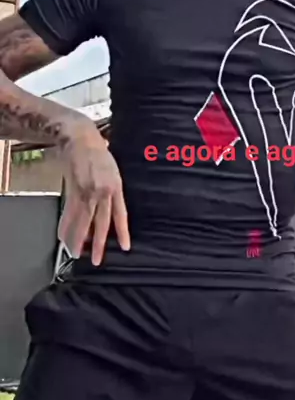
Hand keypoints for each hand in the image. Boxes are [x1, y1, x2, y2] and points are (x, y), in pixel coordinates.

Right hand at [57, 124, 129, 265]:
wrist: (81, 139)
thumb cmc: (99, 154)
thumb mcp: (112, 172)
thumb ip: (112, 191)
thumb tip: (109, 212)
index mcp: (116, 186)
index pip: (120, 214)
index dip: (123, 232)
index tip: (125, 247)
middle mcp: (102, 191)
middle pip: (101, 222)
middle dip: (99, 243)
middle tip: (98, 260)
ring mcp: (86, 192)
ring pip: (83, 221)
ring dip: (79, 240)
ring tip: (77, 254)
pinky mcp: (72, 190)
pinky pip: (69, 213)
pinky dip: (66, 226)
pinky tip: (64, 238)